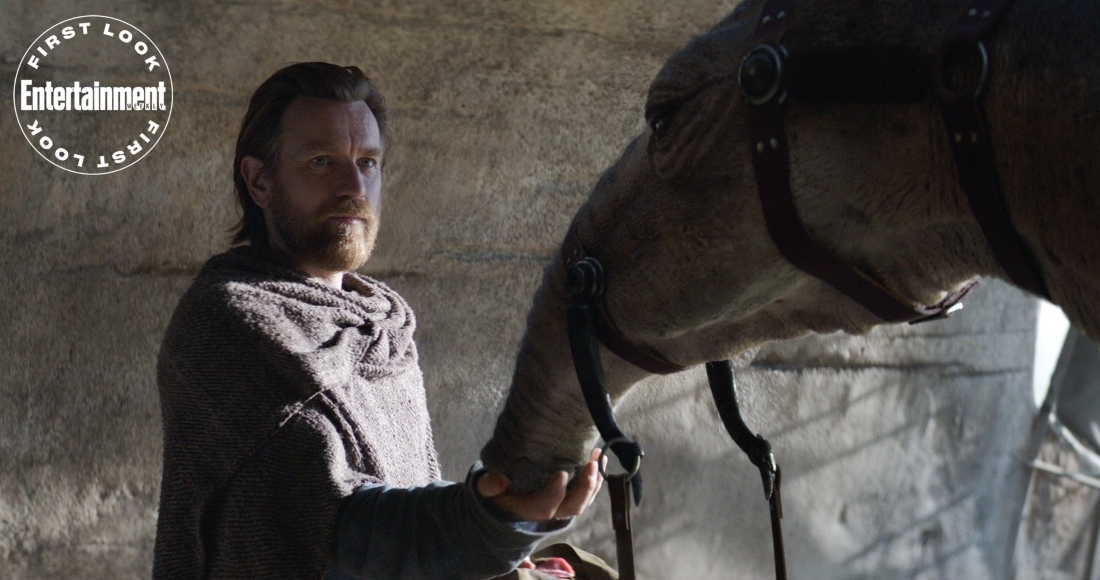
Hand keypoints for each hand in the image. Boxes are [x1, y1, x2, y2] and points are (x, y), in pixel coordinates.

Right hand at [477, 449, 603, 521]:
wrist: (508, 499)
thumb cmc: (499, 490)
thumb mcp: (488, 487)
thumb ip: (489, 485)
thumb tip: (495, 480)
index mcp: (529, 509)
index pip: (545, 506)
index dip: (555, 493)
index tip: (562, 473)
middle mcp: (551, 511)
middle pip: (573, 507)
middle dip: (585, 487)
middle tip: (591, 464)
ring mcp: (564, 505)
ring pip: (585, 500)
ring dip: (595, 480)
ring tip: (599, 457)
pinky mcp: (572, 497)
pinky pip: (589, 492)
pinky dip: (598, 477)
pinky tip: (602, 459)